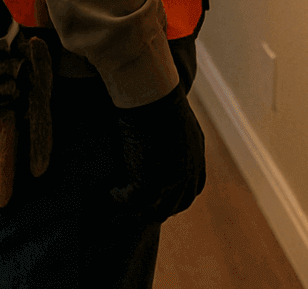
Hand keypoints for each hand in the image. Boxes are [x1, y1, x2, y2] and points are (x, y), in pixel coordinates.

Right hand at [108, 84, 205, 222]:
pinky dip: (120, 198)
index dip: (178, 196)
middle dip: (159, 209)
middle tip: (140, 209)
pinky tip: (111, 193)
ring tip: (123, 203)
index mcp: (196, 156)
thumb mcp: (176, 118)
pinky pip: (132, 201)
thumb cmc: (159, 98)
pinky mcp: (149, 183)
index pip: (193, 188)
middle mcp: (188, 173)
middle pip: (177, 204)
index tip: (163, 197)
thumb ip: (176, 134)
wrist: (152, 97)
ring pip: (155, 210)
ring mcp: (170, 181)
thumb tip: (163, 131)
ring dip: (139, 210)